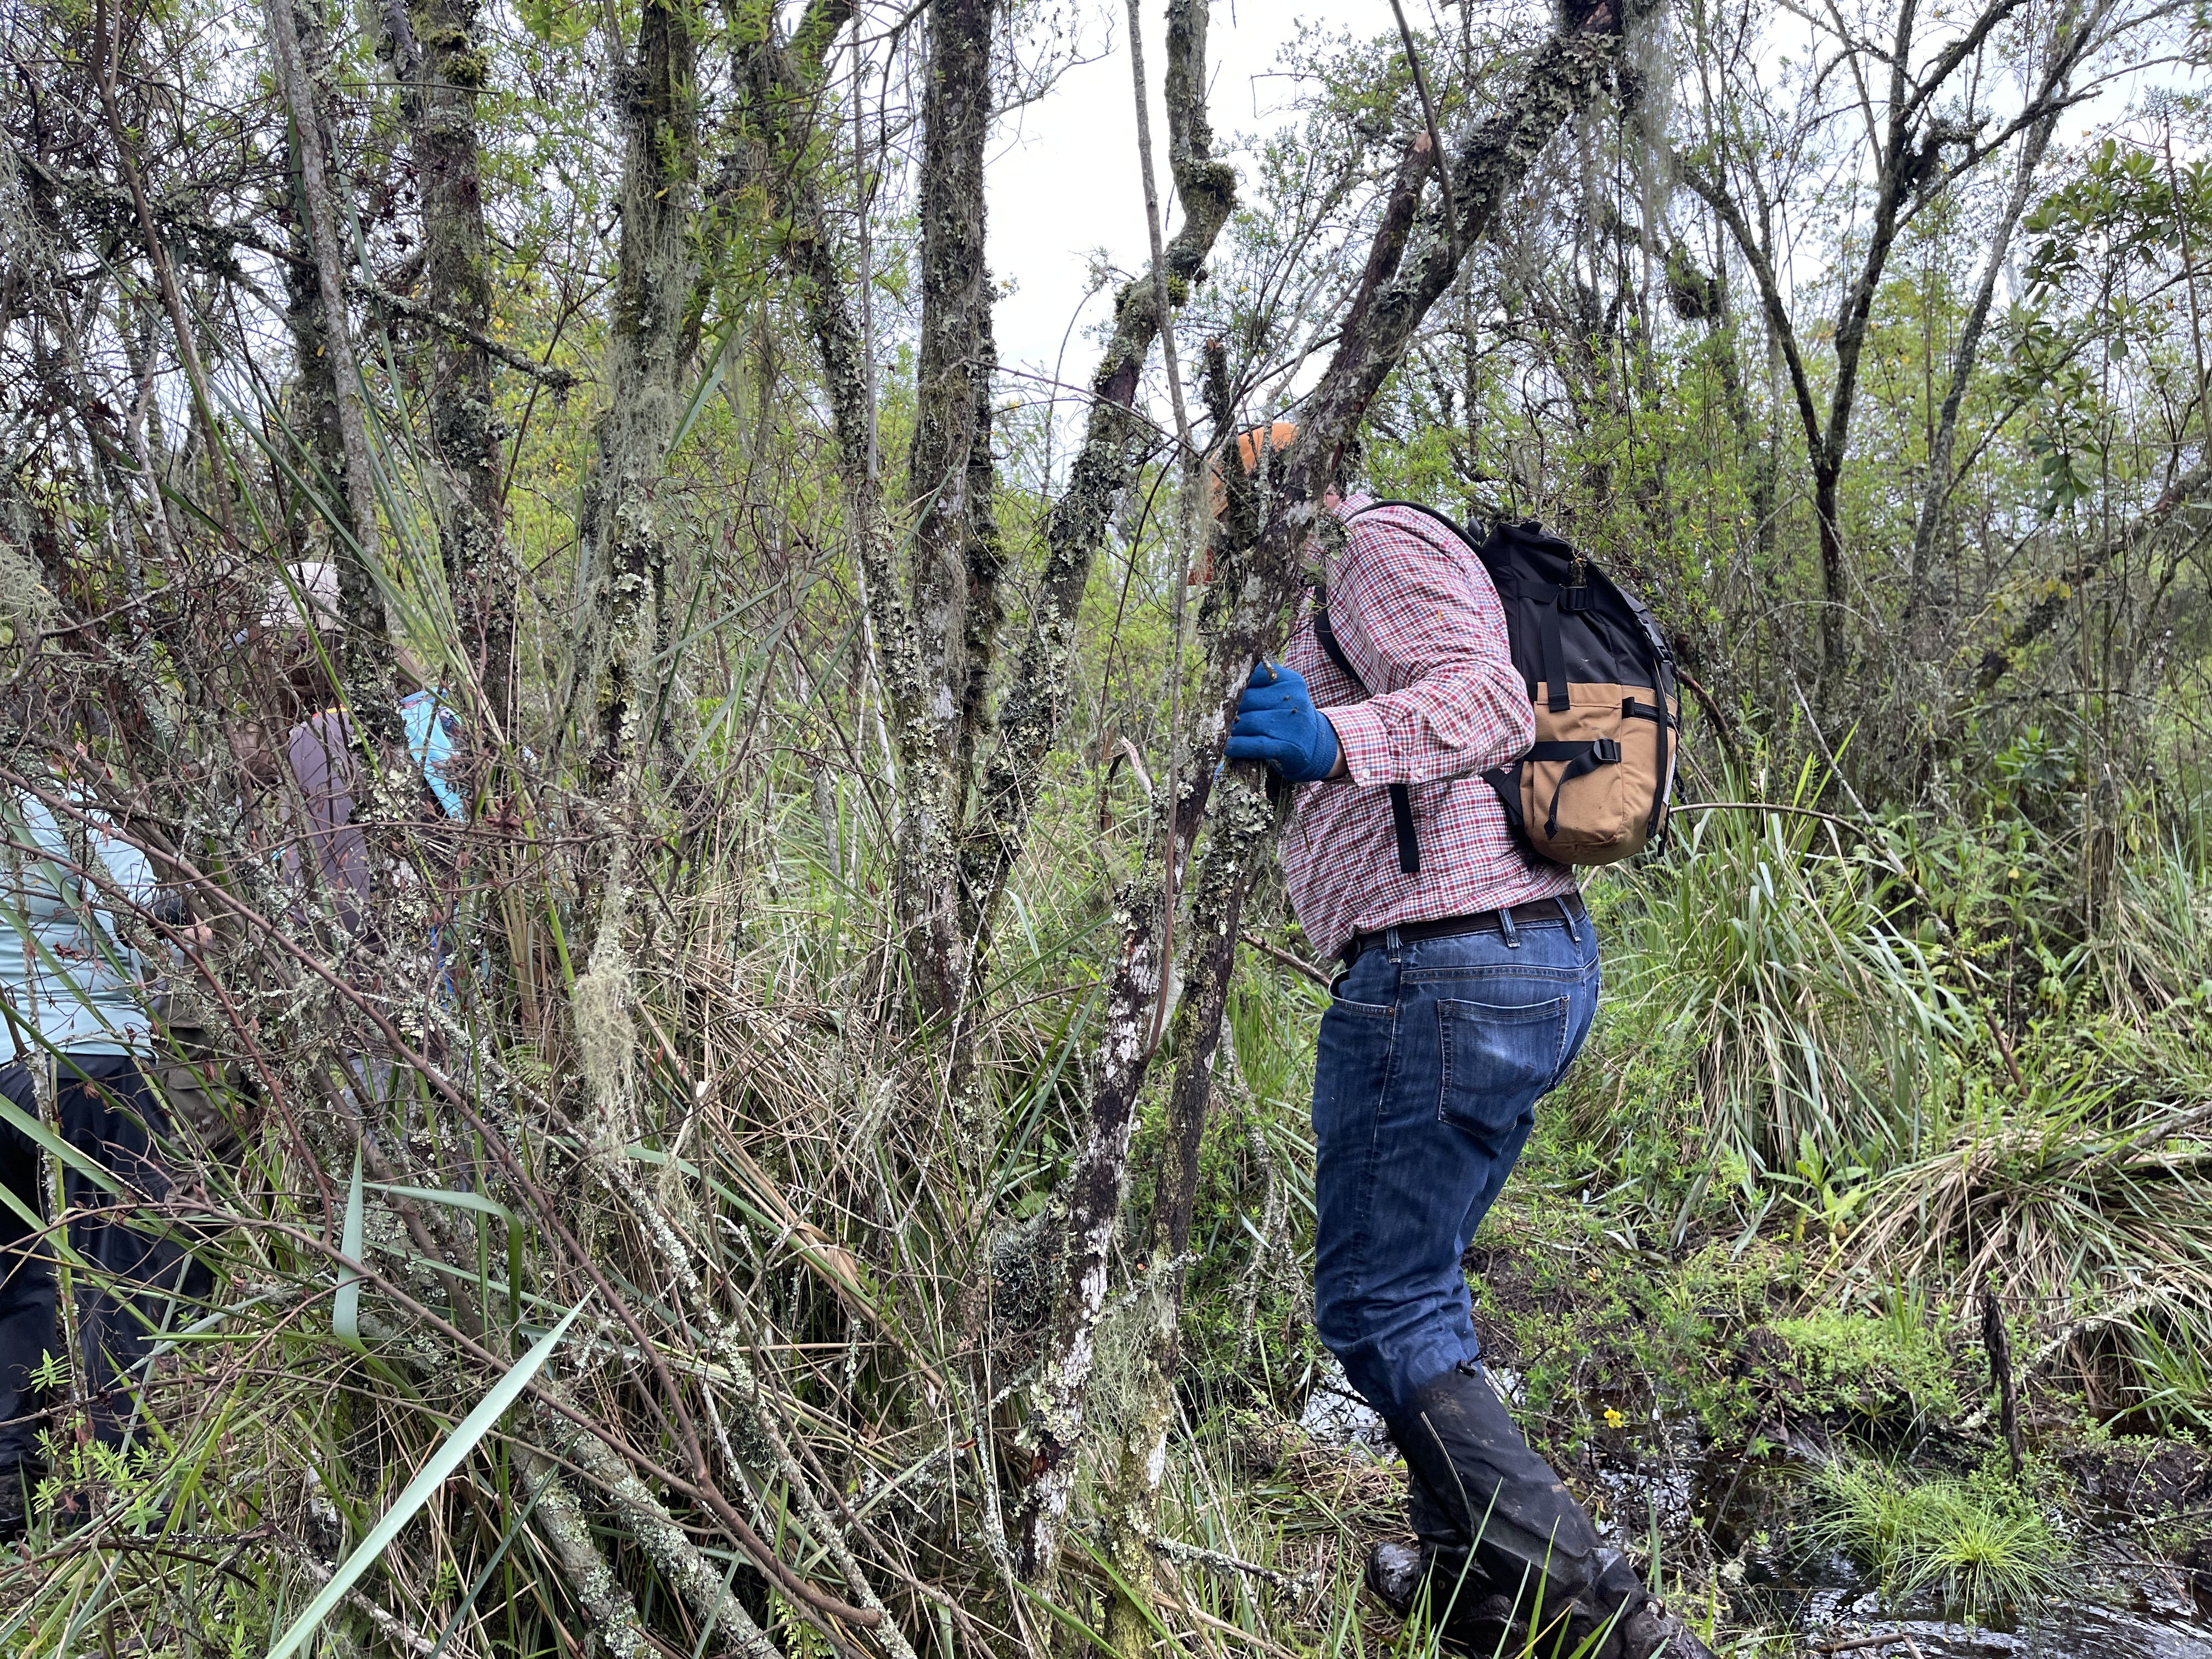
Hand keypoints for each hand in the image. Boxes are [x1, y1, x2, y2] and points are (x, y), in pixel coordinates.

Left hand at [1225, 661, 1340, 782]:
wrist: (1317, 745)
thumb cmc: (1289, 716)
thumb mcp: (1284, 693)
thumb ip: (1260, 685)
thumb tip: (1220, 686)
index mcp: (1290, 680)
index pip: (1253, 674)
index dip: (1232, 684)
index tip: (1217, 690)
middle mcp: (1293, 699)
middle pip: (1247, 699)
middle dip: (1227, 708)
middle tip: (1212, 713)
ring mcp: (1291, 723)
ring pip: (1247, 721)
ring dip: (1228, 728)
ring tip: (1218, 730)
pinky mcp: (1287, 747)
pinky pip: (1254, 745)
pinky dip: (1236, 746)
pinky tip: (1226, 747)